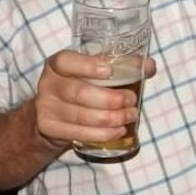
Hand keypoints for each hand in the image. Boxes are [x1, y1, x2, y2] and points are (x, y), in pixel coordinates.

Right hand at [34, 50, 156, 148]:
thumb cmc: (82, 86)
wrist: (54, 114)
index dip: (87, 65)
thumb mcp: (96, 72)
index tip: (109, 70)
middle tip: (131, 100)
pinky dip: (103, 134)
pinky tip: (119, 130)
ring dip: (112, 118)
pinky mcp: (50, 128)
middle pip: (79, 93)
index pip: (66, 61)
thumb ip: (122, 66)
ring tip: (131, 115)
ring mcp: (46, 107)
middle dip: (110, 99)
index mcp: (58, 65)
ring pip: (82, 116)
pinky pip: (80, 133)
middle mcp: (48, 84)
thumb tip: (149, 65)